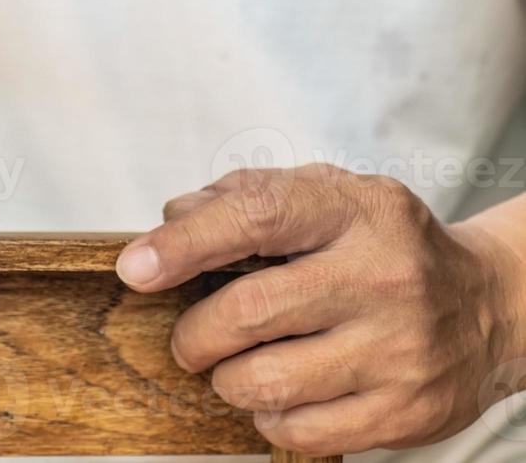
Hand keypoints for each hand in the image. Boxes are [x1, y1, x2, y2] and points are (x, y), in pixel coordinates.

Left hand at [116, 164, 525, 456]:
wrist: (490, 306)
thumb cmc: (383, 246)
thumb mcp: (328, 197)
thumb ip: (248, 196)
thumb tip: (172, 218)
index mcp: (356, 211)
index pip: (256, 217)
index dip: (184, 244)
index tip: (136, 267)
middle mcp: (383, 277)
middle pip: (250, 311)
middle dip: (196, 331)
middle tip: (190, 338)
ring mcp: (400, 348)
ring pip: (268, 380)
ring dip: (227, 377)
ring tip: (235, 364)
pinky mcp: (407, 410)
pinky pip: (301, 430)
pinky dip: (269, 416)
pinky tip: (280, 393)